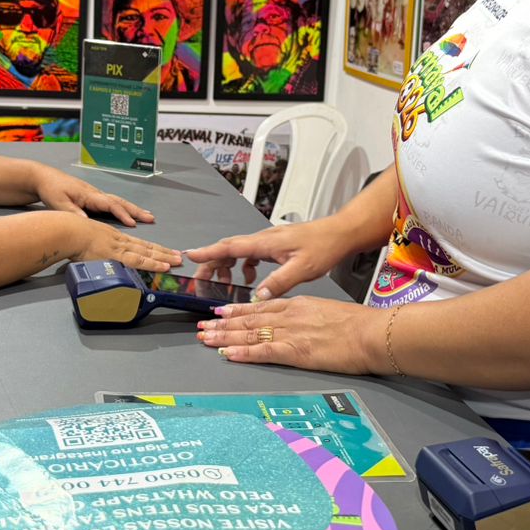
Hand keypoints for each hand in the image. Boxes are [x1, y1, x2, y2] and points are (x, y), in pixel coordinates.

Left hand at [34, 166, 153, 227]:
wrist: (44, 178)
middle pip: (120, 202)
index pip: (110, 204)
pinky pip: (113, 204)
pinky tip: (129, 215)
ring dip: (133, 209)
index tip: (132, 223)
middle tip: (151, 218)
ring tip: (147, 216)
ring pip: (118, 202)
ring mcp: (95, 196)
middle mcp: (95, 194)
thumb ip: (73, 212)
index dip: (122, 214)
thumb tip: (87, 223)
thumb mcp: (59, 202)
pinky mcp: (93, 199)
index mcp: (89, 194)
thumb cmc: (52, 189)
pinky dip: (124, 209)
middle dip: (136, 210)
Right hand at [68, 217, 181, 270]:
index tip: (164, 253)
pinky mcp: (116, 255)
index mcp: (114, 239)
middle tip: (178, 257)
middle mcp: (120, 241)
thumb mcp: (87, 244)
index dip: (152, 249)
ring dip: (163, 258)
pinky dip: (152, 264)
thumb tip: (96, 261)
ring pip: (147, 253)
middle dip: (163, 253)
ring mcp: (119, 248)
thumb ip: (95, 254)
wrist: (67, 231)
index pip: (138, 245)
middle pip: (146, 247)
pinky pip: (138, 260)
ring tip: (177, 261)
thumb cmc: (72, 236)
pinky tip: (163, 267)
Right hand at [185, 219, 348, 300]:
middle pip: (229, 248)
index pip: (230, 246)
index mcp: (266, 242)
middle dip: (211, 262)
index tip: (190, 256)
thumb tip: (257, 296)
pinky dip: (244, 266)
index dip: (208, 252)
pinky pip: (251, 255)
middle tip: (201, 278)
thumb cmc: (324, 246)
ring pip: (239, 251)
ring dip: (227, 265)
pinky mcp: (276, 246)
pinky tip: (249, 279)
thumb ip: (278, 282)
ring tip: (223, 281)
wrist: (340, 233)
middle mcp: (264, 239)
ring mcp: (269, 241)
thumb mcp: (302, 269)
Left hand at [195, 297, 382, 373]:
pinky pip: (262, 352)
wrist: (372, 333)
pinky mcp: (295, 351)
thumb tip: (298, 324)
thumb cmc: (358, 324)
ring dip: (224, 337)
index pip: (260, 307)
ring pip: (249, 334)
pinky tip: (227, 353)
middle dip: (222, 323)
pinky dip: (242, 353)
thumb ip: (307, 316)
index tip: (220, 312)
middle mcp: (289, 316)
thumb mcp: (327, 311)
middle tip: (203, 325)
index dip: (237, 310)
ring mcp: (290, 333)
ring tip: (206, 338)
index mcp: (297, 305)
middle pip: (248, 319)